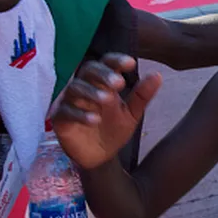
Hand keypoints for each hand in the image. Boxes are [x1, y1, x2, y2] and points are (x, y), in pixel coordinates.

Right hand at [52, 53, 161, 169]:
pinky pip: (66, 111)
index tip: (130, 63)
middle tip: (119, 83)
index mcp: (103, 82)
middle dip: (104, 74)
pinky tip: (94, 119)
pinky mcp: (60, 118)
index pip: (106, 63)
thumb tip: (158, 75)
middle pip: (88, 70)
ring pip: (75, 88)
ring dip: (92, 92)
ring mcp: (70, 101)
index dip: (116, 60)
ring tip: (107, 99)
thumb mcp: (132, 113)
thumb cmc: (114, 130)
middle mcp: (85, 87)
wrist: (101, 156)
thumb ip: (142, 96)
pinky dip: (80, 114)